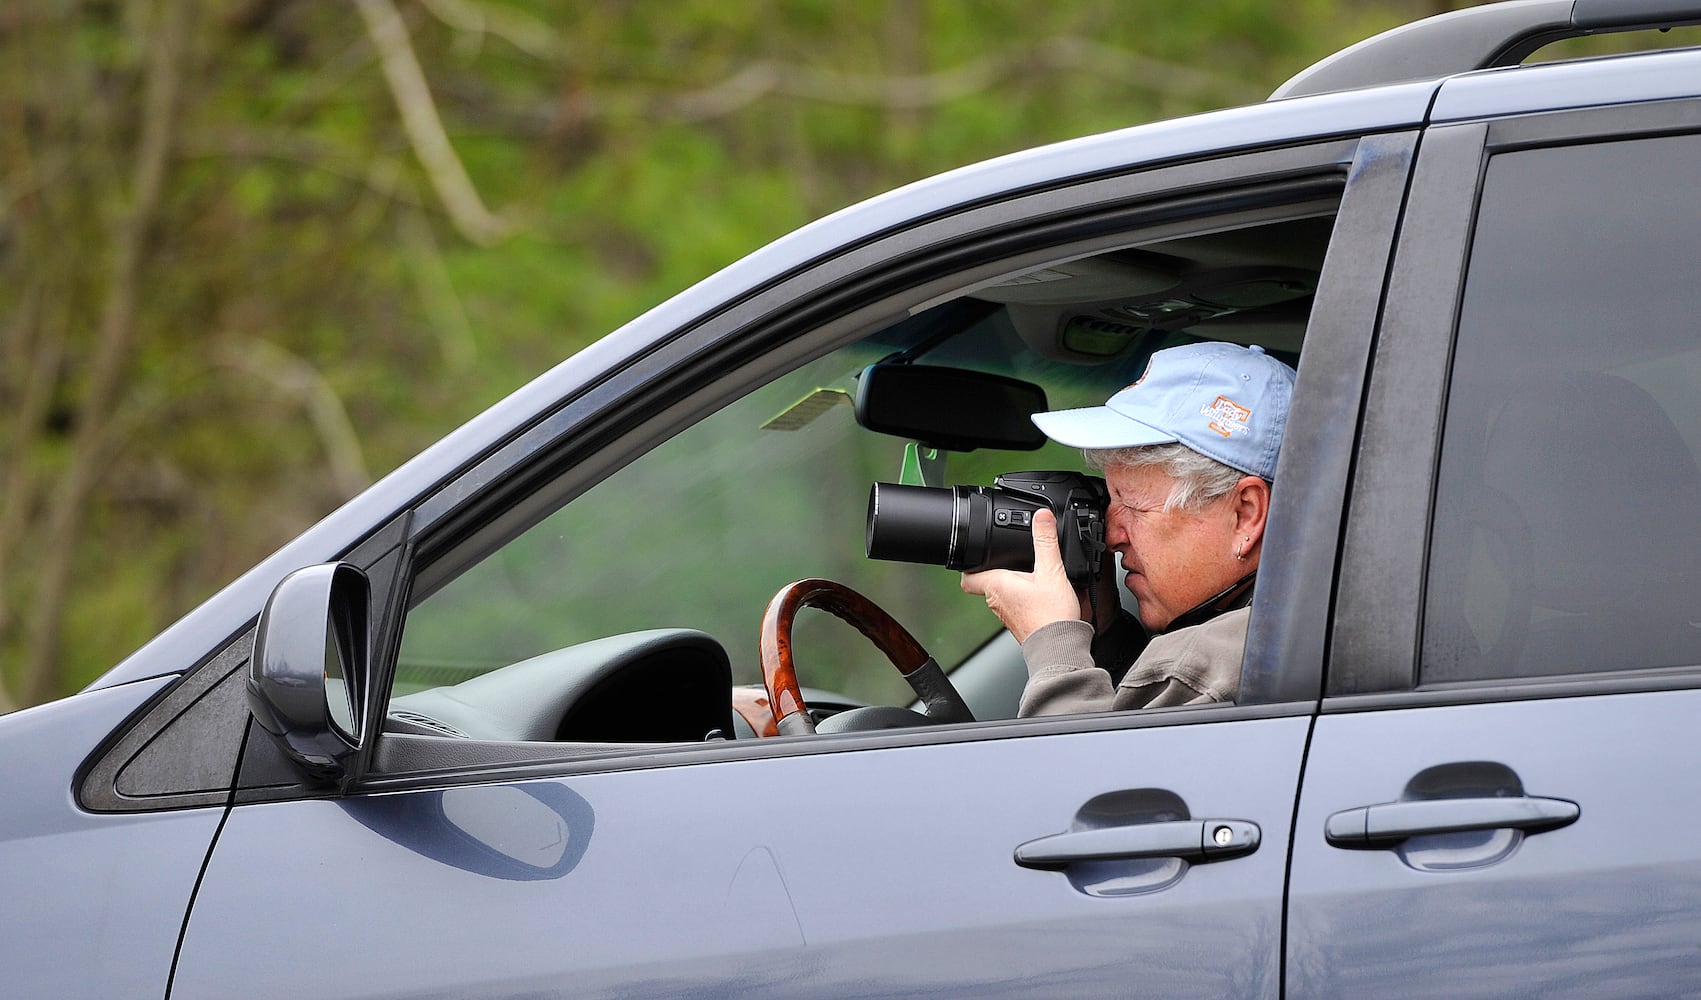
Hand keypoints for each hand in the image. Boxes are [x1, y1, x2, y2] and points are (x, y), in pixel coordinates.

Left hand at [960, 510, 1083, 642]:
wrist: (1060, 648)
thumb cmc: (1051, 616)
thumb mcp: (1052, 570)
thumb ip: (1045, 541)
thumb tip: (1041, 516)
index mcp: (996, 585)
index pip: (967, 575)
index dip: (968, 563)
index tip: (976, 554)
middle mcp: (996, 601)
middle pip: (986, 581)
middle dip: (996, 569)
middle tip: (1010, 559)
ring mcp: (1005, 614)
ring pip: (1000, 593)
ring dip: (1010, 584)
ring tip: (1028, 575)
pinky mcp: (1018, 623)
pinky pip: (1013, 605)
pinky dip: (1021, 597)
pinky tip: (1038, 594)